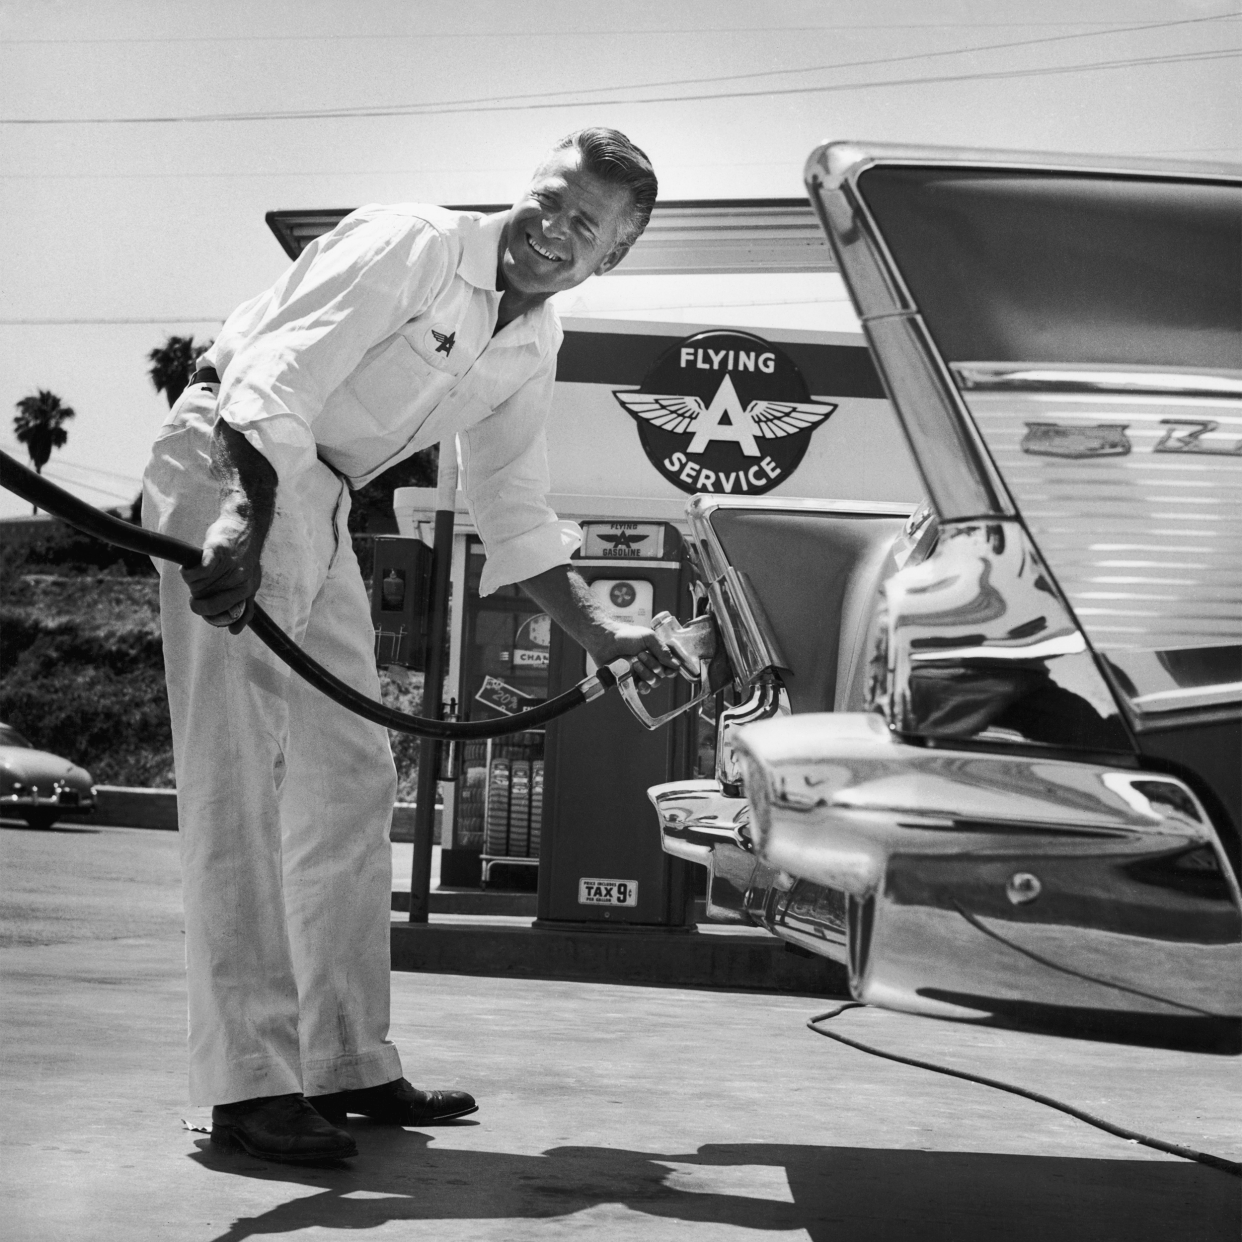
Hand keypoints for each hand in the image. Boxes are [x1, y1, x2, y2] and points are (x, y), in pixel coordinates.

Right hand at [181, 506, 263, 634]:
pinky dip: (189, 572)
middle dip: (196, 599)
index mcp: (248, 590)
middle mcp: (240, 581)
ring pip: (197, 586)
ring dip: (191, 580)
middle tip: (196, 589)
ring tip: (197, 569)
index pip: (226, 614)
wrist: (245, 524)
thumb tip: (233, 631)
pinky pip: (197, 571)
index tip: (205, 609)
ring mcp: (230, 567)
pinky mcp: (217, 551)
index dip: (211, 615)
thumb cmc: (243, 555)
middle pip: (205, 602)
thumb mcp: (251, 582)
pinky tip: (189, 568)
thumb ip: (244, 606)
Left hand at [588, 623, 680, 694]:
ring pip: (653, 682)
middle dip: (653, 666)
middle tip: (640, 655)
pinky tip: (639, 683)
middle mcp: (650, 665)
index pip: (671, 666)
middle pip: (662, 675)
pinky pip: (642, 690)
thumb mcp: (648, 638)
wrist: (606, 640)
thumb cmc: (626, 635)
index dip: (671, 669)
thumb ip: (662, 650)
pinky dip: (643, 687)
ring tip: (635, 664)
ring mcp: (640, 674)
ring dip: (646, 674)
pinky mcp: (630, 681)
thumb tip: (676, 664)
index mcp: (657, 654)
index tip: (668, 668)